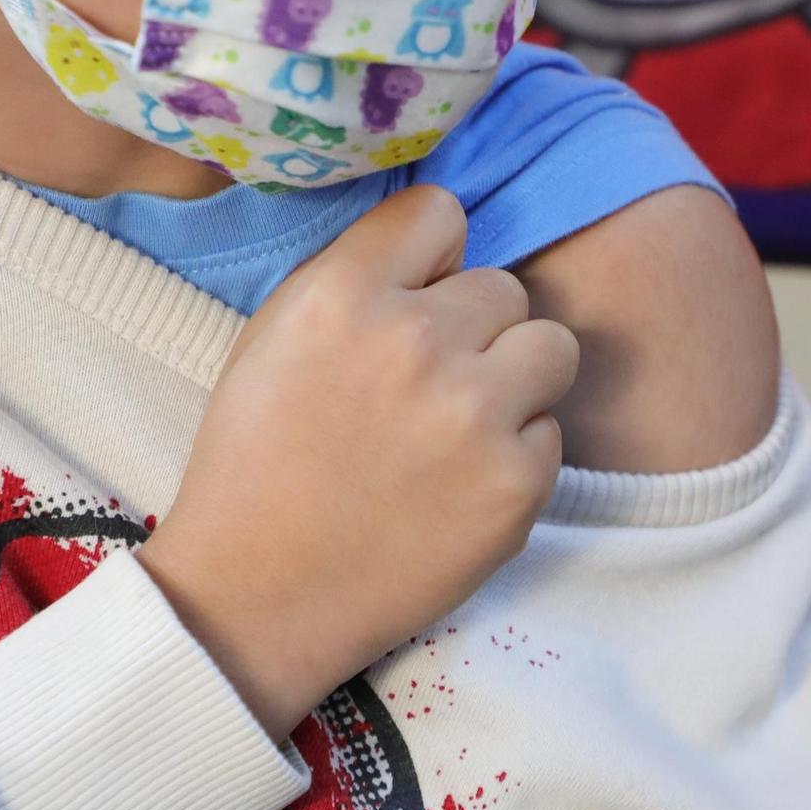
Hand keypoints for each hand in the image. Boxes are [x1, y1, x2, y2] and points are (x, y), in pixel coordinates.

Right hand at [136, 185, 579, 741]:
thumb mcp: (276, 339)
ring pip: (551, 346)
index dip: (431, 261)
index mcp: (341, 294)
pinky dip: (516, 459)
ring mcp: (474, 411)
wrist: (258, 597)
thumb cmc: (258, 466)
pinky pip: (552, 432)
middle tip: (428, 392)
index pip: (439, 213)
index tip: (414, 303)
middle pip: (503, 287)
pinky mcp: (517, 481)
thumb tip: (439, 249)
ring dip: (517, 381)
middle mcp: (414, 339)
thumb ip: (357, 281)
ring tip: (463, 429)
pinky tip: (457, 489)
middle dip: (475, 333)